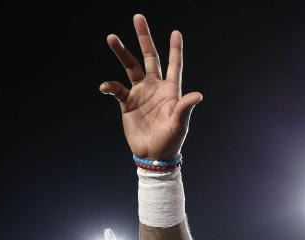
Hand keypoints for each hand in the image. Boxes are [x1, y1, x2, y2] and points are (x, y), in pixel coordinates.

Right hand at [100, 14, 201, 160]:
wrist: (153, 155)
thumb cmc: (171, 140)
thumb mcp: (180, 123)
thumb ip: (185, 107)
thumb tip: (198, 95)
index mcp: (171, 90)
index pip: (174, 65)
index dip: (175, 49)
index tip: (176, 32)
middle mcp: (155, 87)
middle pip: (149, 57)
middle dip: (144, 38)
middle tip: (138, 18)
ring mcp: (140, 93)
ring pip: (130, 67)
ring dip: (121, 52)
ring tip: (111, 37)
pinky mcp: (127, 103)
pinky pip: (117, 89)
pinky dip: (110, 86)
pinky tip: (106, 87)